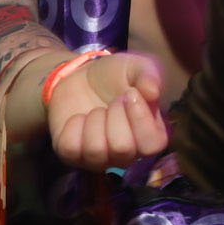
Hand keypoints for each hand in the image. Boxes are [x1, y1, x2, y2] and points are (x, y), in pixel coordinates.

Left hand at [45, 51, 169, 169]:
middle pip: (122, 149)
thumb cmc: (116, 76)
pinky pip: (70, 148)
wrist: (81, 76)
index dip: (141, 119)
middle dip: (115, 115)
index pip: (152, 145)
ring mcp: (98, 158)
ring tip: (96, 109)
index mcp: (149, 136)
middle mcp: (126, 154)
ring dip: (94, 120)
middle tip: (113, 101)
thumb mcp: (136, 66)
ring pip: (96, 150)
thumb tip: (153, 92)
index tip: (131, 94)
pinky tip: (79, 117)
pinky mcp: (72, 155)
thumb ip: (149, 75)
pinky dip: (73, 126)